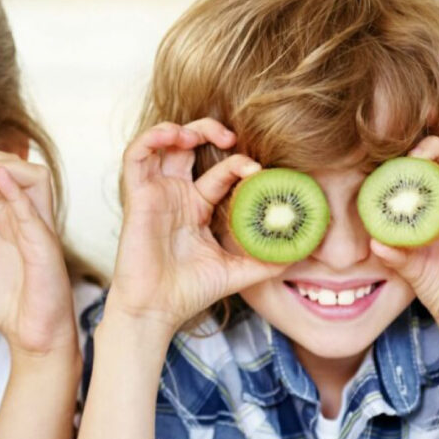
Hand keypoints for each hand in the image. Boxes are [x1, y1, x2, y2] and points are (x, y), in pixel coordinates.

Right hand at [107, 118, 285, 332]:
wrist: (157, 310)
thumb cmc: (189, 292)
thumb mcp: (238, 272)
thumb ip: (267, 260)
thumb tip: (302, 251)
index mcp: (197, 207)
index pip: (221, 171)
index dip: (239, 163)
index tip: (258, 171)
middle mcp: (176, 195)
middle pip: (190, 145)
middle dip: (210, 131)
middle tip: (231, 138)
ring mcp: (156, 193)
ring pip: (163, 143)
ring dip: (182, 129)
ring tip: (198, 134)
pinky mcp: (137, 196)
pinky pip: (136, 155)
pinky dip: (152, 137)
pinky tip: (172, 135)